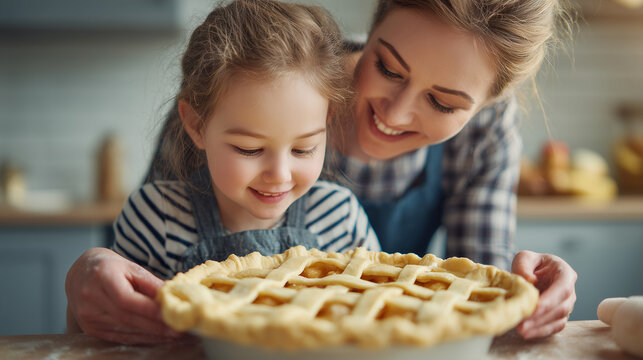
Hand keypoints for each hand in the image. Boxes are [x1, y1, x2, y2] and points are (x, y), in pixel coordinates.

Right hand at [65, 247, 181, 343]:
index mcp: (102, 277)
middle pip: (126, 317)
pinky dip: (140, 339)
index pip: (126, 299)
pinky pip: (118, 337)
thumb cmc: (109, 267)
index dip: (149, 310)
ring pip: (124, 330)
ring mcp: (87, 315)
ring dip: (151, 335)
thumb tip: (171, 296)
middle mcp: (90, 297)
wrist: (80, 272)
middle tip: (178, 329)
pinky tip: (156, 337)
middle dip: (155, 326)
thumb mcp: (130, 266)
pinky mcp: (89, 328)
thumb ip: (150, 282)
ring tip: (172, 334)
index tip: (170, 315)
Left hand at [511, 250, 576, 338]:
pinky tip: (528, 333)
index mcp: (564, 273)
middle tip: (523, 324)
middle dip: (541, 317)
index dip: (550, 300)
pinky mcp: (559, 316)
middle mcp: (569, 290)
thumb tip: (529, 280)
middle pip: (561, 307)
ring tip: (521, 330)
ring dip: (540, 326)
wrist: (530, 272)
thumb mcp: (524, 257)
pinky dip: (541, 331)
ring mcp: (566, 304)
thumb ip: (524, 265)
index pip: (562, 288)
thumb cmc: (530, 264)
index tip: (535, 308)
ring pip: (558, 319)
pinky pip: (554, 326)